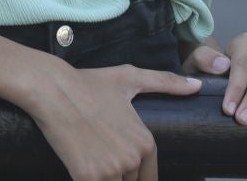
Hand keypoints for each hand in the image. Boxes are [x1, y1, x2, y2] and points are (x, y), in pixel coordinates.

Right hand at [24, 60, 201, 180]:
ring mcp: (111, 169)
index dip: (133, 175)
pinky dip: (89, 180)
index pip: (148, 177)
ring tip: (93, 166)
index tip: (116, 165)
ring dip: (105, 179)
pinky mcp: (87, 176)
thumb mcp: (128, 77)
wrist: (50, 88)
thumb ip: (165, 82)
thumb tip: (196, 85)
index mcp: (146, 142)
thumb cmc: (86, 83)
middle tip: (100, 157)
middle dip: (118, 177)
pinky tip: (83, 172)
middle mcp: (133, 159)